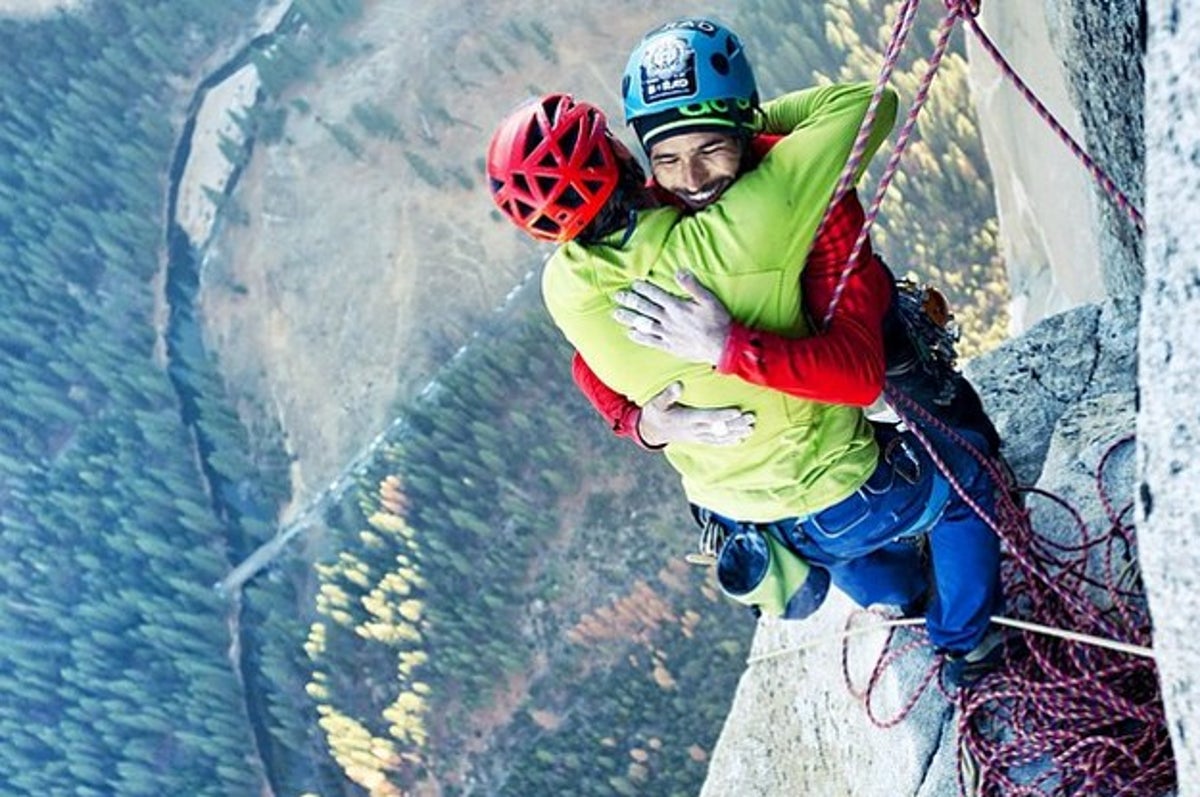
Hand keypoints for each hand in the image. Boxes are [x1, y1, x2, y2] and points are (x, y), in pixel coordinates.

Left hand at [613, 270, 731, 365]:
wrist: (722, 346)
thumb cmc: (717, 321)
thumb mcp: (708, 299)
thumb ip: (692, 285)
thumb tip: (679, 271)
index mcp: (677, 306)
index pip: (655, 294)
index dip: (643, 288)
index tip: (633, 284)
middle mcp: (668, 320)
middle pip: (645, 308)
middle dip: (630, 301)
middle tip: (617, 296)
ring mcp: (667, 334)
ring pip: (643, 324)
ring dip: (629, 318)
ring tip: (616, 314)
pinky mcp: (669, 346)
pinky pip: (650, 341)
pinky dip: (639, 337)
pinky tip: (630, 333)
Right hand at [637, 382, 754, 446]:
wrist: (651, 431)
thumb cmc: (655, 413)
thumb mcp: (657, 402)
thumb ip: (668, 394)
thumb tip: (679, 384)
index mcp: (687, 419)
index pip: (708, 417)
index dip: (723, 416)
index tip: (738, 411)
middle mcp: (695, 430)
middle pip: (719, 428)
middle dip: (736, 424)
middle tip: (751, 419)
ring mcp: (698, 436)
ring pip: (720, 437)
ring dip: (736, 433)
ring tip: (751, 429)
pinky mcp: (699, 439)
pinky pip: (716, 442)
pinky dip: (728, 441)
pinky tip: (740, 439)